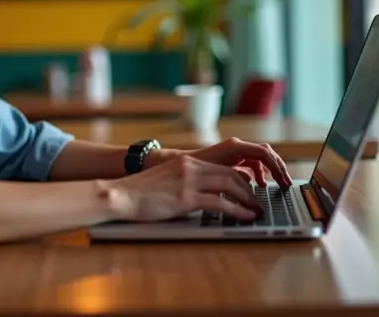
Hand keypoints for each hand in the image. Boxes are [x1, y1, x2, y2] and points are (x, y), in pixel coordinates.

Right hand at [109, 153, 262, 221]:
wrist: (120, 195)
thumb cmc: (139, 193)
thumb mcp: (166, 180)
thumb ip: (185, 181)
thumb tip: (203, 195)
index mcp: (187, 162)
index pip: (223, 167)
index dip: (240, 179)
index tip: (250, 190)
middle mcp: (190, 167)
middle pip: (231, 174)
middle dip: (249, 189)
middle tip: (258, 202)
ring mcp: (188, 181)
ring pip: (230, 185)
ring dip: (248, 199)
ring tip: (257, 211)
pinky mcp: (186, 197)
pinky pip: (220, 203)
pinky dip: (238, 211)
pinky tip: (245, 217)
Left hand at [186, 137, 291, 187]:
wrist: (174, 165)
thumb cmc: (193, 169)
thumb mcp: (216, 174)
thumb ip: (235, 177)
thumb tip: (252, 183)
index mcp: (234, 147)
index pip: (263, 153)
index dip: (276, 167)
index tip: (283, 181)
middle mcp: (237, 146)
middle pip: (266, 153)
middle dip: (278, 168)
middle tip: (286, 183)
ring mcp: (235, 152)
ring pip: (261, 158)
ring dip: (271, 170)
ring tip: (278, 184)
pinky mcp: (232, 159)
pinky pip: (252, 163)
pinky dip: (259, 173)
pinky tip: (260, 184)